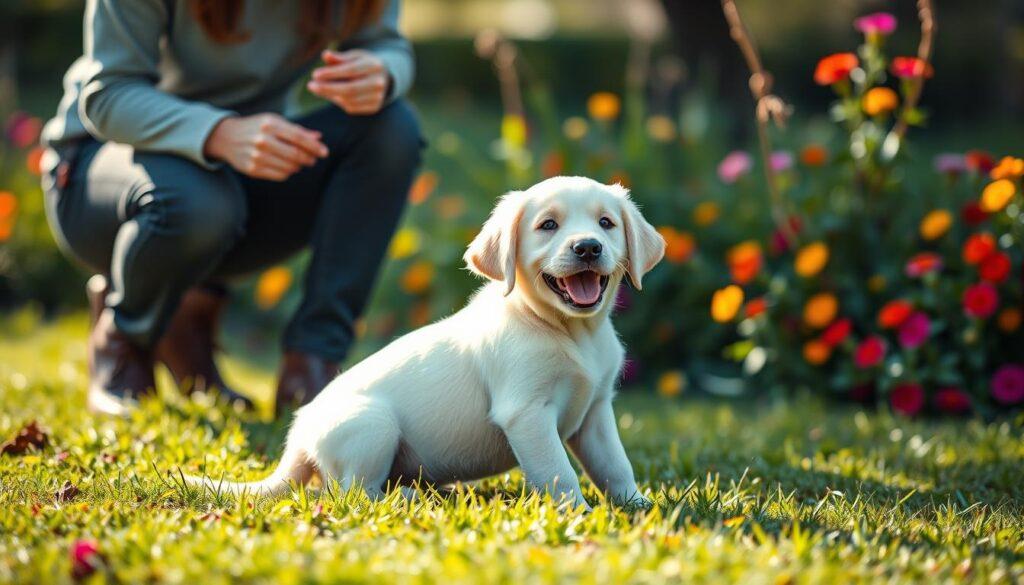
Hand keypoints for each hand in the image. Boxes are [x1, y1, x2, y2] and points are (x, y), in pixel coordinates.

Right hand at [204, 114, 327, 181]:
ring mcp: (257, 156)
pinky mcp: (253, 169)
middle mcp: (263, 140)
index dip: (315, 147)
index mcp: (270, 124)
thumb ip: (297, 130)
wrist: (227, 137)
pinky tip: (286, 167)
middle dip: (309, 159)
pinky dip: (288, 172)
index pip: (299, 138)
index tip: (324, 152)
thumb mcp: (275, 122)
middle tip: (313, 160)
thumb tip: (318, 138)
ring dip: (298, 166)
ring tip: (298, 162)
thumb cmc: (257, 127)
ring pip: (290, 167)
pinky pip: (280, 176)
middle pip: (296, 155)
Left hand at [307, 49, 390, 115]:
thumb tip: (325, 55)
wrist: (384, 78)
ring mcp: (377, 97)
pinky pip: (351, 108)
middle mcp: (378, 83)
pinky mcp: (373, 107)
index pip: (351, 70)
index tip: (314, 74)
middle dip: (328, 88)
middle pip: (350, 89)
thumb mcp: (354, 56)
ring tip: (317, 89)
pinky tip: (332, 94)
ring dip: (330, 95)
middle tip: (310, 86)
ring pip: (349, 100)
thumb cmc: (363, 64)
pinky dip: (339, 101)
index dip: (332, 73)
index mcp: (374, 65)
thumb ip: (339, 58)